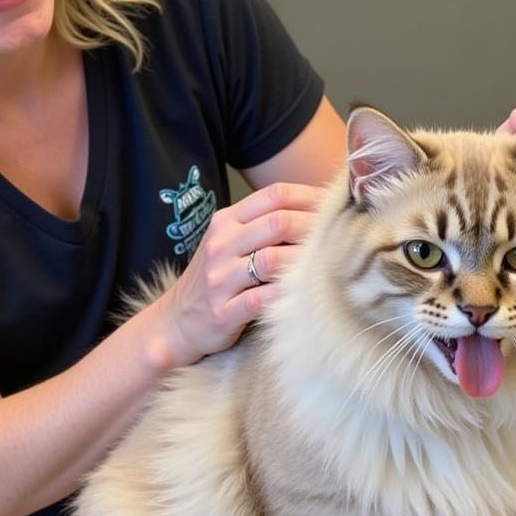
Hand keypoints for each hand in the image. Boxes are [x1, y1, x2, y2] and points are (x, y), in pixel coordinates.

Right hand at [158, 182, 323, 366]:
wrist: (175, 320)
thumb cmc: (214, 277)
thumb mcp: (228, 241)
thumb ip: (262, 224)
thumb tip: (315, 209)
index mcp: (225, 221)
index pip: (272, 195)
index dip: (309, 197)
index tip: (334, 206)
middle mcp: (221, 245)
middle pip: (277, 223)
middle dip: (313, 227)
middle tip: (339, 236)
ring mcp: (220, 278)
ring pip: (271, 260)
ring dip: (304, 261)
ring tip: (328, 264)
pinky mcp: (223, 312)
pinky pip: (262, 298)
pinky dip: (286, 294)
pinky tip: (305, 293)